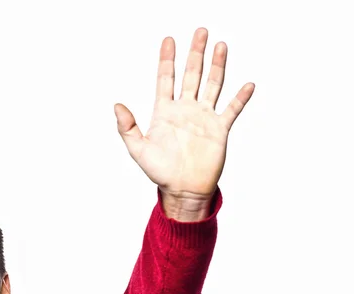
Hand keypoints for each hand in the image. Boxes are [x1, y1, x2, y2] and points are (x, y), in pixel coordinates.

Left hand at [115, 27, 254, 211]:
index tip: (169, 40)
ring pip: (212, 85)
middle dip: (195, 53)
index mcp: (165, 112)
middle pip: (191, 75)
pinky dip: (240, 98)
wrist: (183, 190)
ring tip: (220, 46)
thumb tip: (116, 106)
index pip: (166, 79)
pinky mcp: (219, 130)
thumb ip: (127, 128)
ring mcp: (203, 118)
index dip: (167, 60)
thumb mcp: (138, 150)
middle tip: (200, 32)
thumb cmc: (160, 172)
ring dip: (217, 66)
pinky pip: (232, 110)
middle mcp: (185, 110)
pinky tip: (247, 85)